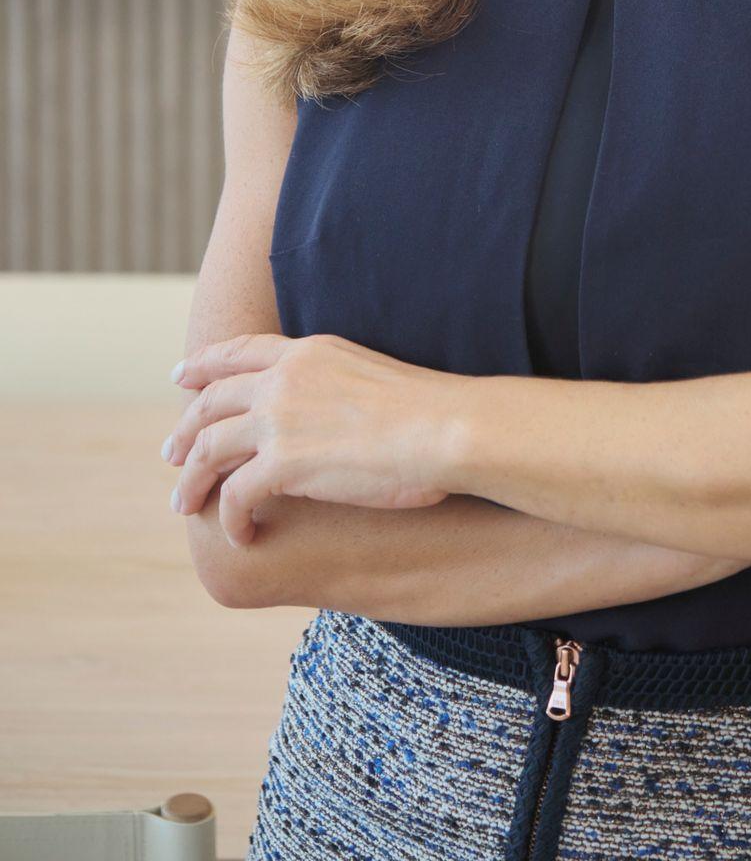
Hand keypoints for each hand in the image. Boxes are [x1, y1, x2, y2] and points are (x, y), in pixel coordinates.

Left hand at [161, 332, 462, 547]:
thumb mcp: (371, 373)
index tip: (181, 376)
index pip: (239, 352)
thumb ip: (335, 383)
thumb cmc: (430, 410)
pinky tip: (241, 534)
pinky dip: (230, 518)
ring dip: (191, 480)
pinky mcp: (282, 463)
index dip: (203, 364)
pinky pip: (235, 495)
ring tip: (184, 505)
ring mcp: (279, 419)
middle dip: (185, 429)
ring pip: (208, 449)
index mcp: (308, 353)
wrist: (445, 429)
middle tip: (170, 453)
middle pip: (211, 401)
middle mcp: (284, 379)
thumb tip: (331, 406)